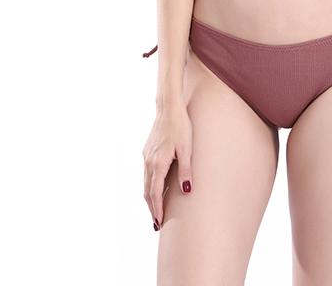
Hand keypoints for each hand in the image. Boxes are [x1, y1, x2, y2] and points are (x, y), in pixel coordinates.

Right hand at [142, 102, 193, 229]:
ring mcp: (146, 156)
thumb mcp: (187, 149)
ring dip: (149, 198)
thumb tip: (187, 191)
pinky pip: (146, 173)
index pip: (154, 193)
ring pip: (144, 183)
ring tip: (155, 210)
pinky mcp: (147, 151)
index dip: (157, 209)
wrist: (169, 108)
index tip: (158, 223)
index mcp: (158, 163)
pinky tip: (155, 187)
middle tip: (156, 223)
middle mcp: (148, 162)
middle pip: (146, 191)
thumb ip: (186, 170)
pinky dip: (148, 185)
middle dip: (151, 208)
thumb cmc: (180, 126)